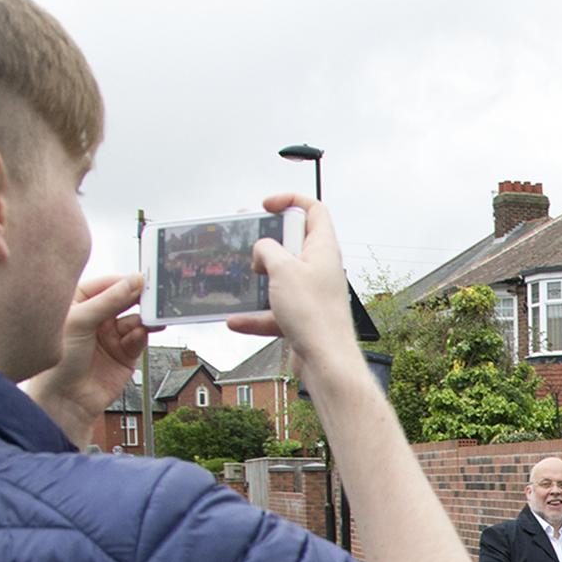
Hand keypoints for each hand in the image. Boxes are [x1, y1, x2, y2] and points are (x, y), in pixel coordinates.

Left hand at [21, 273, 146, 436]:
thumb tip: (132, 281)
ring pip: (135, 319)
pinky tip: (137, 336)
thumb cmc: (59, 360)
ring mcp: (111, 336)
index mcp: (78, 303)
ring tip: (151, 320)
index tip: (142, 278)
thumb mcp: (80, 321)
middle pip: (124, 300)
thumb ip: (108, 300)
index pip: (106, 284)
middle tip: (153, 297)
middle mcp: (96, 318)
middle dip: (139, 299)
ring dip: (143, 319)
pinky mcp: (124, 354)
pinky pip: (139, 338)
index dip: (123, 282)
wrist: (66, 400)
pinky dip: (140, 336)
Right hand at [223, 195, 361, 385]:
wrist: (326, 361)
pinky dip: (256, 315)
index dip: (290, 200)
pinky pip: (275, 311)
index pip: (314, 210)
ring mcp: (312, 294)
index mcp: (323, 248)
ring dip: (260, 279)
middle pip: (293, 243)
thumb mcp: (282, 270)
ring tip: (242, 277)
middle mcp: (320, 269)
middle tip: (245, 239)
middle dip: (267, 241)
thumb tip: (262, 249)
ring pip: (282, 278)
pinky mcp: (303, 317)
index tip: (266, 205)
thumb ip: (267, 250)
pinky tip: (236, 320)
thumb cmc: (313, 314)